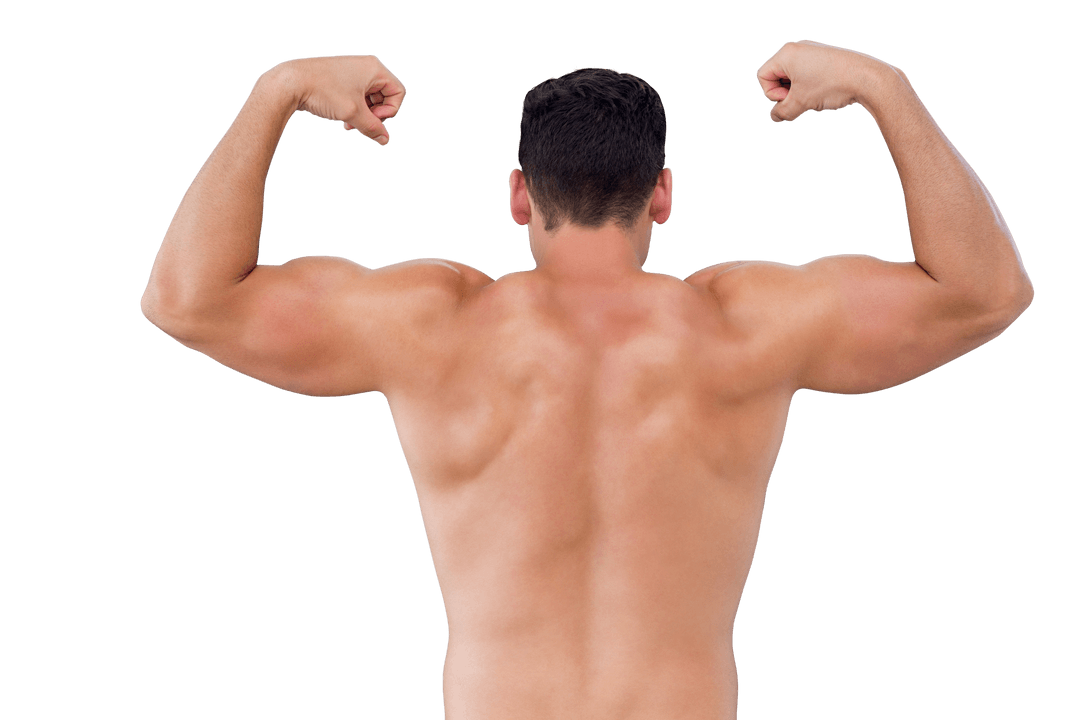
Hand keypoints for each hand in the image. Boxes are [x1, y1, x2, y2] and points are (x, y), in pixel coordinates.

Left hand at [278, 55, 405, 145]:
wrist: (291, 82)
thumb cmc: (323, 92)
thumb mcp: (353, 113)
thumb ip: (373, 128)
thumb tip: (385, 140)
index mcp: (374, 69)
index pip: (398, 93)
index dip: (390, 111)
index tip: (373, 120)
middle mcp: (366, 67)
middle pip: (385, 97)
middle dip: (375, 115)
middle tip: (361, 125)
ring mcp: (352, 72)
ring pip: (370, 100)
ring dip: (364, 116)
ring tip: (350, 125)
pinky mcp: (341, 79)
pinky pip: (357, 98)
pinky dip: (354, 111)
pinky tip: (344, 122)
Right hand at [756, 40, 891, 123]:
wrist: (867, 78)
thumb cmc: (832, 86)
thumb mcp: (801, 103)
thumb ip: (782, 112)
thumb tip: (775, 117)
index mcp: (787, 53)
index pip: (763, 76)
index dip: (771, 94)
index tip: (790, 99)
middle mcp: (798, 48)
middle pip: (777, 76)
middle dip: (786, 93)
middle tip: (802, 101)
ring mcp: (812, 51)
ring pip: (793, 78)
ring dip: (799, 93)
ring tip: (815, 98)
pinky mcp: (825, 57)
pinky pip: (807, 75)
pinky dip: (810, 87)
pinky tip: (825, 93)